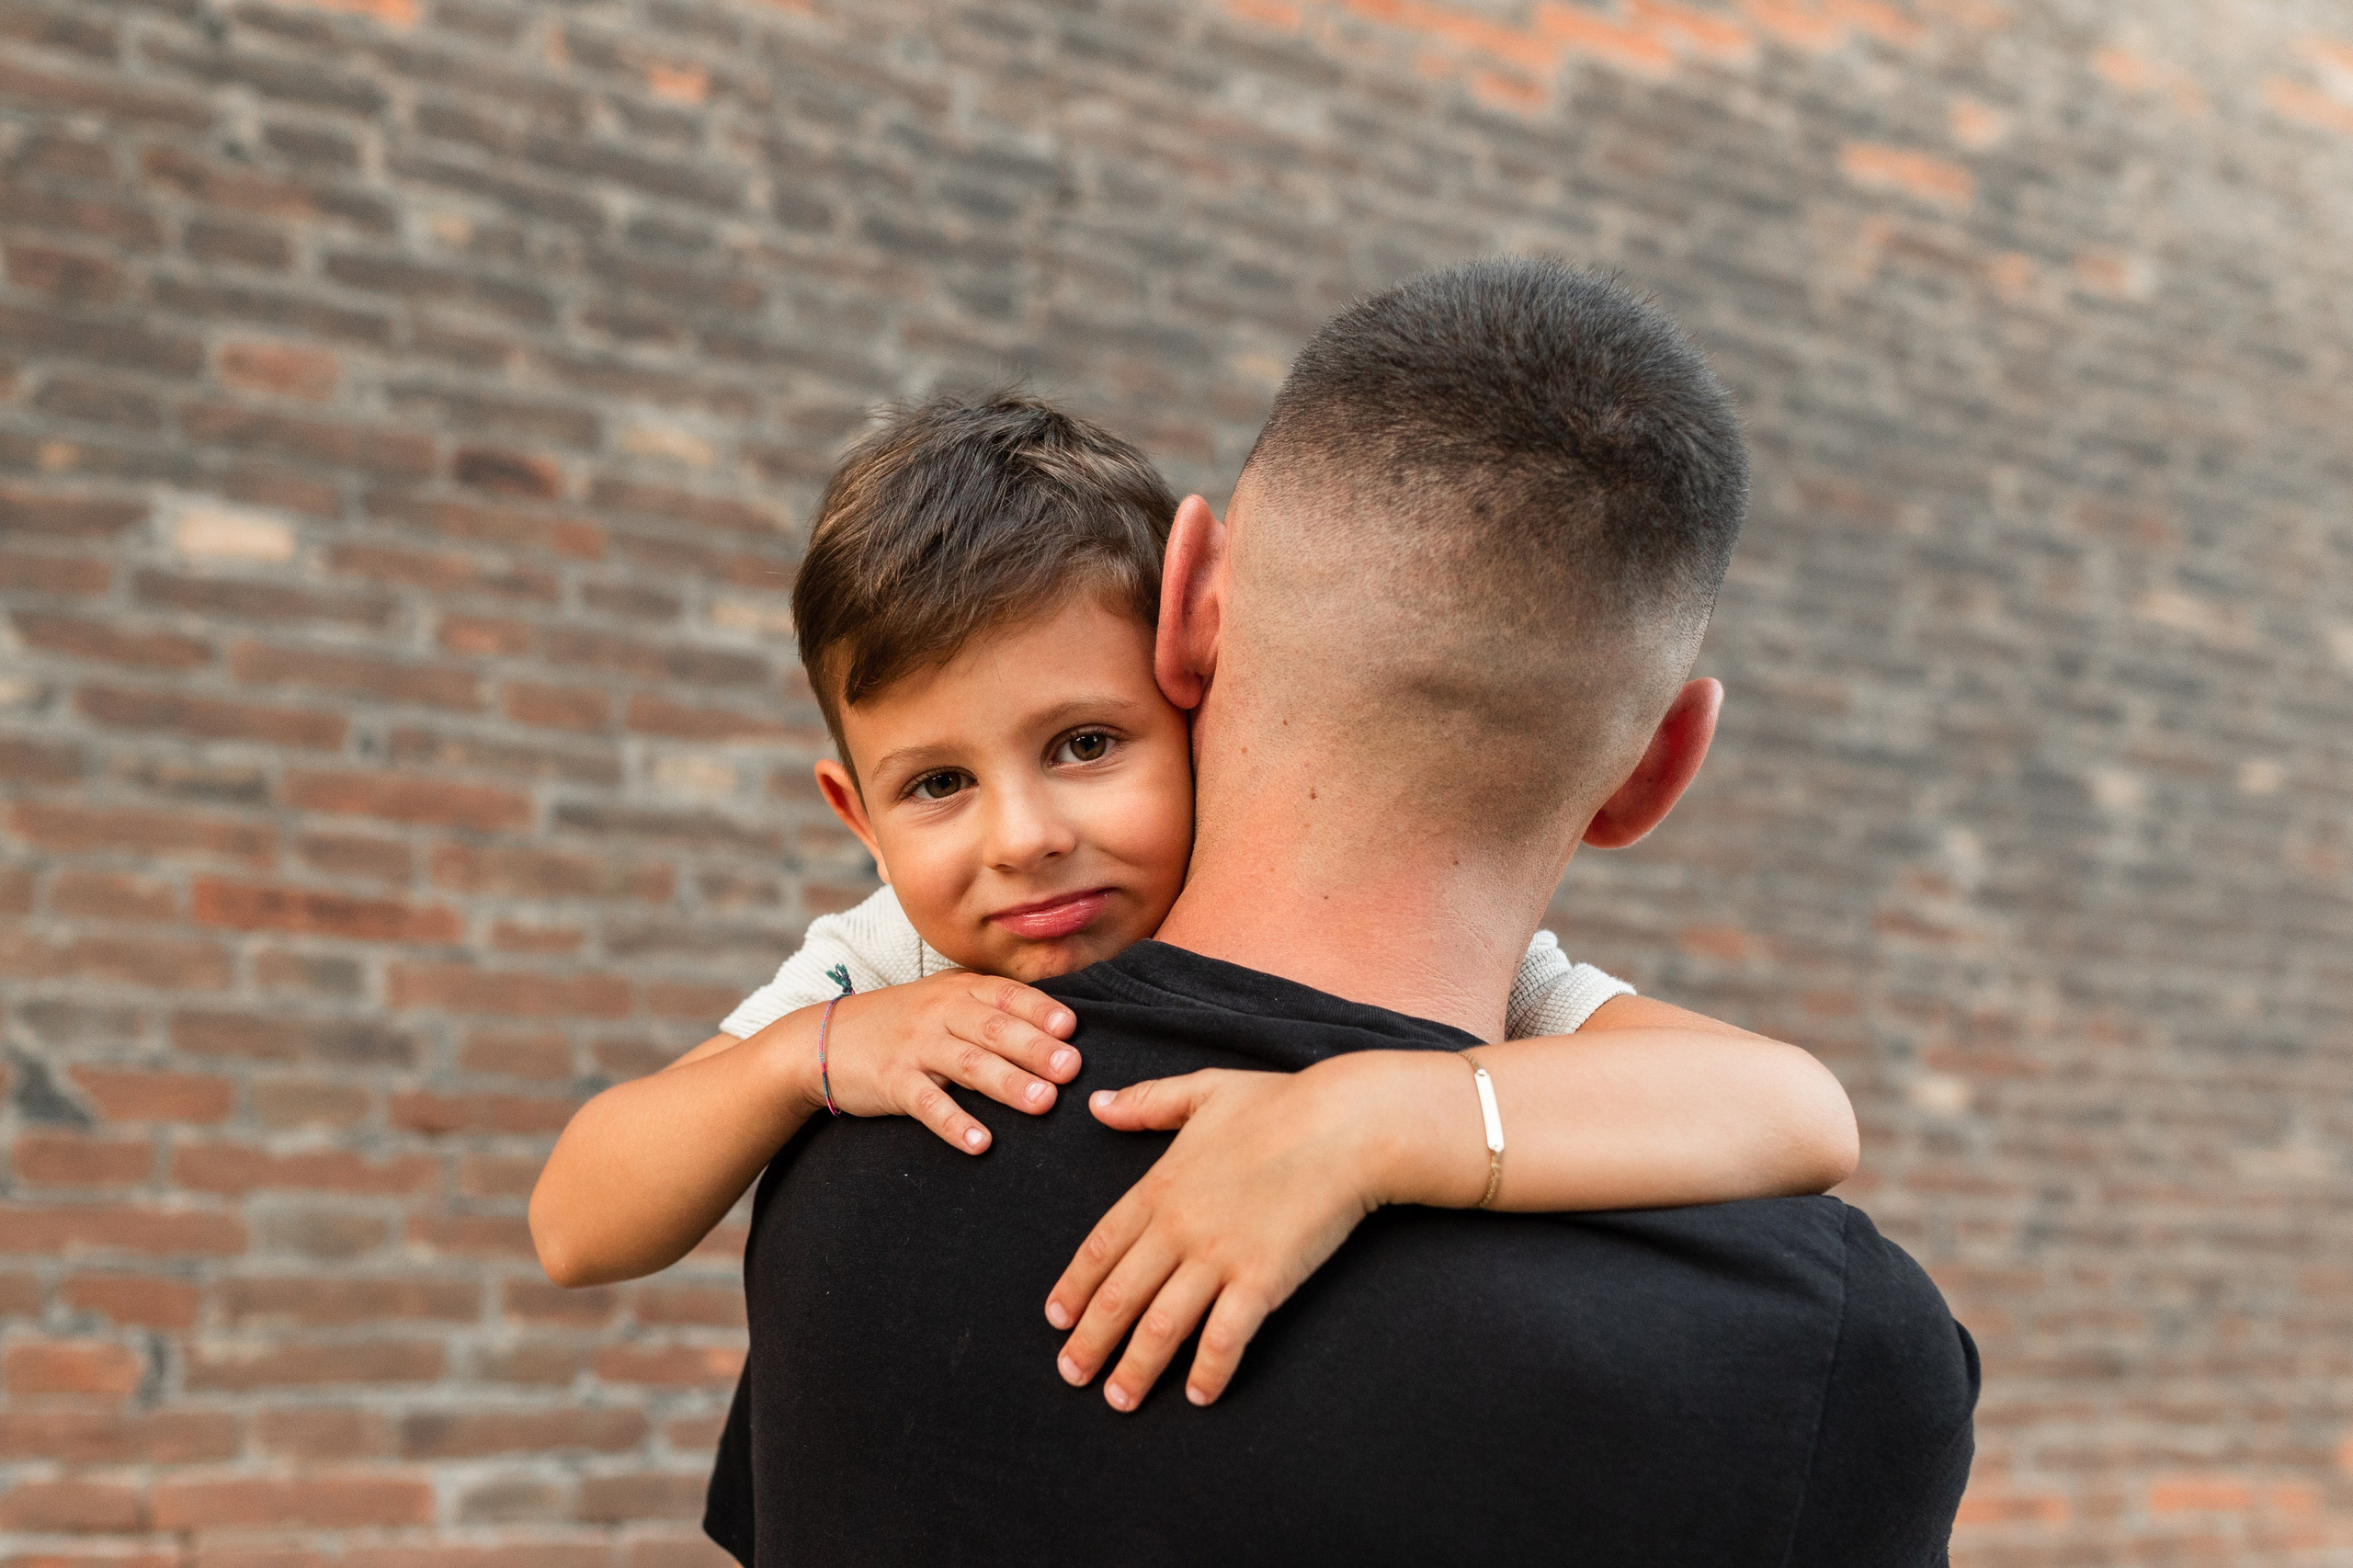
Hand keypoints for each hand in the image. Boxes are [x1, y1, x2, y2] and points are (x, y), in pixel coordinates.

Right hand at [786, 970, 1079, 1154]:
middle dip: (1035, 1049)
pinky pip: (926, 1103)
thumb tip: (1060, 1033)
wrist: (824, 1038)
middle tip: (1072, 1070)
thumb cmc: (901, 1023)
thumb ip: (990, 1009)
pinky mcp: (891, 1081)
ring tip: (1043, 1103)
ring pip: (967, 1064)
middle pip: (994, 1028)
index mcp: (958, 990)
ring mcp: (915, 1046)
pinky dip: (953, 1122)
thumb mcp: (942, 1001)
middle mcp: (939, 1013)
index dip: (1041, 1011)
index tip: (1073, 1029)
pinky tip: (979, 1142)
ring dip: (1007, 1083)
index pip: (1007, 995)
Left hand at [1043, 1055, 1450, 1411]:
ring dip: (1135, 1368)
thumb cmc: (1282, 1103)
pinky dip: (1208, 1371)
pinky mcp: (1261, 1279)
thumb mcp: (1205, 1090)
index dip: (1074, 1287)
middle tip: (1070, 1375)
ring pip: (1161, 1325)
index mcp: (1160, 1185)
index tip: (1056, 1320)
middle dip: (1090, 1342)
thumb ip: (1148, 1102)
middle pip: (1119, 1296)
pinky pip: (1224, 1338)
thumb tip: (1098, 1105)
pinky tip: (1199, 1396)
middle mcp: (1178, 1227)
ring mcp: (1218, 1256)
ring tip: (1119, 1400)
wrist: (1346, 1124)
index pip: (1100, 1246)